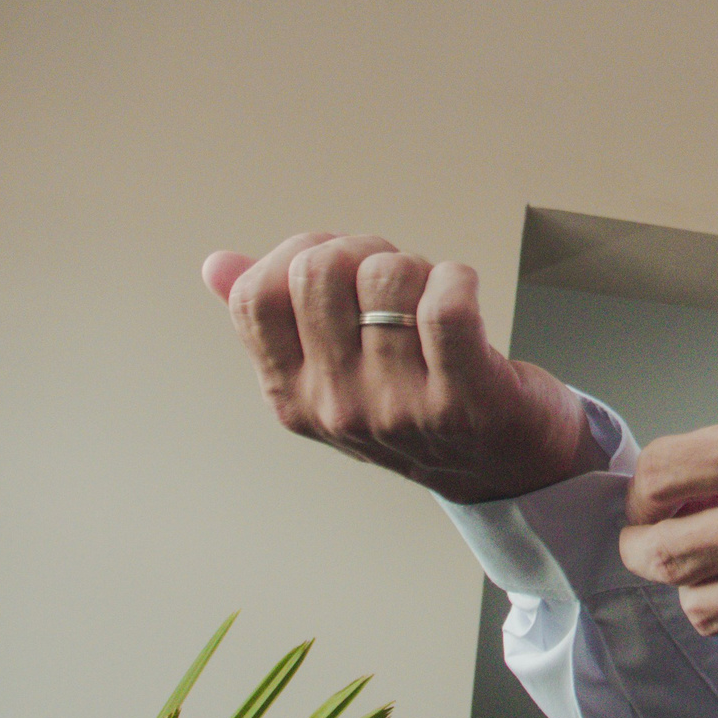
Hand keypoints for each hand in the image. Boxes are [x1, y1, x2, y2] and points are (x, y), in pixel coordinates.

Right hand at [204, 233, 594, 503]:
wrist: (503, 467)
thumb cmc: (413, 405)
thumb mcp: (331, 373)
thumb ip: (274, 319)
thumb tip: (215, 265)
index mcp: (290, 396)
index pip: (257, 296)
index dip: (299, 253)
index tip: (338, 265)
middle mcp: (336, 407)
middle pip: (318, 271)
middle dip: (363, 250)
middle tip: (393, 279)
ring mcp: (397, 407)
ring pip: (388, 277)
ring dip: (419, 268)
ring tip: (431, 298)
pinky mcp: (462, 399)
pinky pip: (446, 305)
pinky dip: (458, 279)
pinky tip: (462, 294)